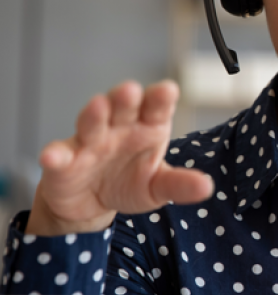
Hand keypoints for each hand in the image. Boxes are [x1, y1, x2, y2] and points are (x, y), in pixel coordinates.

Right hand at [27, 80, 213, 235]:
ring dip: (94, 114)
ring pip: (91, 122)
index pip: (157, 108)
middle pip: (123, 107)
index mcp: (148, 127)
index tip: (168, 90)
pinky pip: (59, 155)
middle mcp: (119, 127)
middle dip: (126, 97)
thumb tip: (207, 187)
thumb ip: (180, 185)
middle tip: (131, 90)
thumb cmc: (130, 183)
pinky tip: (53, 157)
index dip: (161, 98)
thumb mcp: (159, 187)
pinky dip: (55, 155)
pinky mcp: (64, 161)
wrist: (93, 204)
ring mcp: (90, 141)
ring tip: (98, 106)